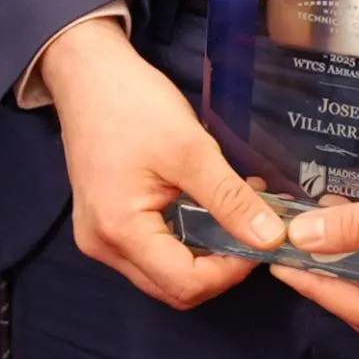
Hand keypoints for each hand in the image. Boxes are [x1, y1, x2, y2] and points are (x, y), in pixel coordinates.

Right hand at [39, 14, 287, 308]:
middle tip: (254, 226)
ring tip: (234, 212)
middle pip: (173, 286)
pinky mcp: (104, 223)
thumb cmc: (133, 104)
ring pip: (163, 272)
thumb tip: (270, 238)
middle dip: (219, 267)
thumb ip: (229, 198)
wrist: (88, 72)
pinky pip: (150, 251)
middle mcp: (103, 246)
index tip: (261, 237)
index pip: (185, 284)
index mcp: (119, 231)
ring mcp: (100, 237)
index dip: (230, 272)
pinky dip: (183, 239)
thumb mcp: (190, 148)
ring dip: (203, 254)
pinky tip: (205, 207)